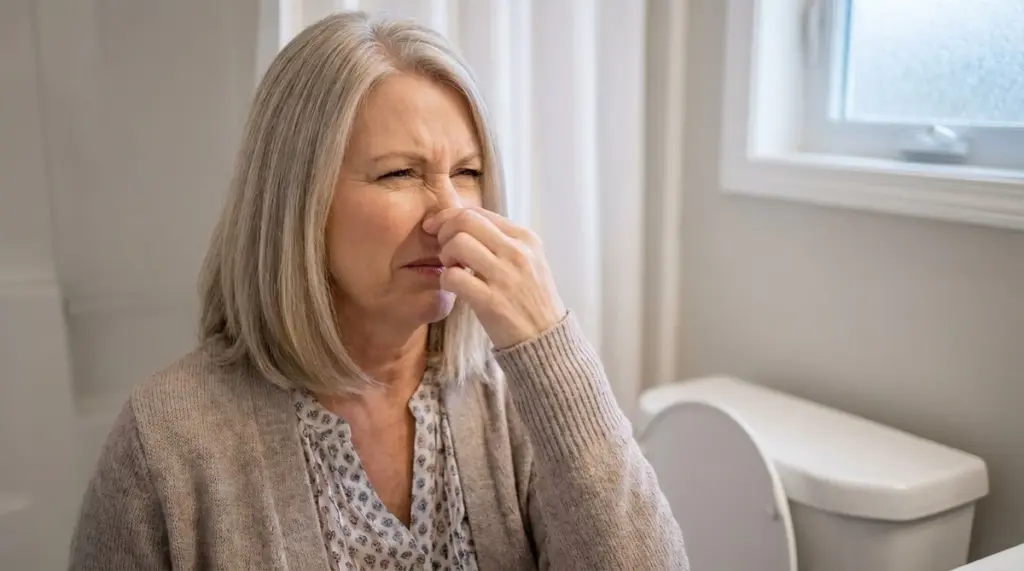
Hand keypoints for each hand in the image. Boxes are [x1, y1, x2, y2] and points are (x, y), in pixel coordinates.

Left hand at [422, 207, 565, 349]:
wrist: (545, 338)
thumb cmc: (531, 298)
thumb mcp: (528, 260)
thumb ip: (500, 240)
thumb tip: (462, 223)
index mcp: (525, 238)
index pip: (478, 212)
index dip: (450, 216)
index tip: (437, 227)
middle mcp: (517, 252)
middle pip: (466, 221)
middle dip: (444, 231)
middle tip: (444, 250)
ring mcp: (505, 276)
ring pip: (458, 244)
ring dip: (445, 255)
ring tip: (452, 268)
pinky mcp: (491, 301)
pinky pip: (453, 277)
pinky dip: (446, 280)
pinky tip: (454, 287)